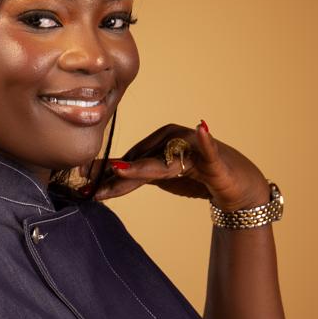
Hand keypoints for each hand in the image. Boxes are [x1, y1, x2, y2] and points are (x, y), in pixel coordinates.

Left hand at [83, 122, 270, 211]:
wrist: (233, 183)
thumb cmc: (196, 176)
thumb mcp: (162, 176)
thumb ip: (137, 175)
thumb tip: (104, 177)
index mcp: (160, 139)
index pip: (130, 159)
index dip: (107, 172)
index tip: (84, 181)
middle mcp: (174, 137)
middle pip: (142, 162)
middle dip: (116, 179)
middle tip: (92, 190)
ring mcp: (193, 146)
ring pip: (163, 163)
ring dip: (141, 169)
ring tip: (118, 171)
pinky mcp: (214, 159)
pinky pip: (208, 149)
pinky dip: (205, 140)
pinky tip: (202, 128)